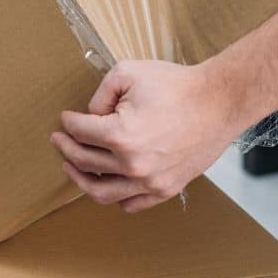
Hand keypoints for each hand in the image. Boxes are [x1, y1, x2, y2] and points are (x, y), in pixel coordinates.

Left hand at [50, 59, 242, 213]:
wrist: (218, 102)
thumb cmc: (177, 85)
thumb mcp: (128, 73)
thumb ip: (100, 94)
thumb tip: (91, 115)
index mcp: (120, 135)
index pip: (80, 132)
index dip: (68, 123)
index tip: (65, 118)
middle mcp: (132, 164)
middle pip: (85, 162)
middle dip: (67, 149)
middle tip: (59, 140)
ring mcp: (150, 182)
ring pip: (102, 192)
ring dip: (81, 179)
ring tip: (72, 167)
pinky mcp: (166, 189)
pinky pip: (131, 204)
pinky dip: (114, 197)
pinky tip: (107, 183)